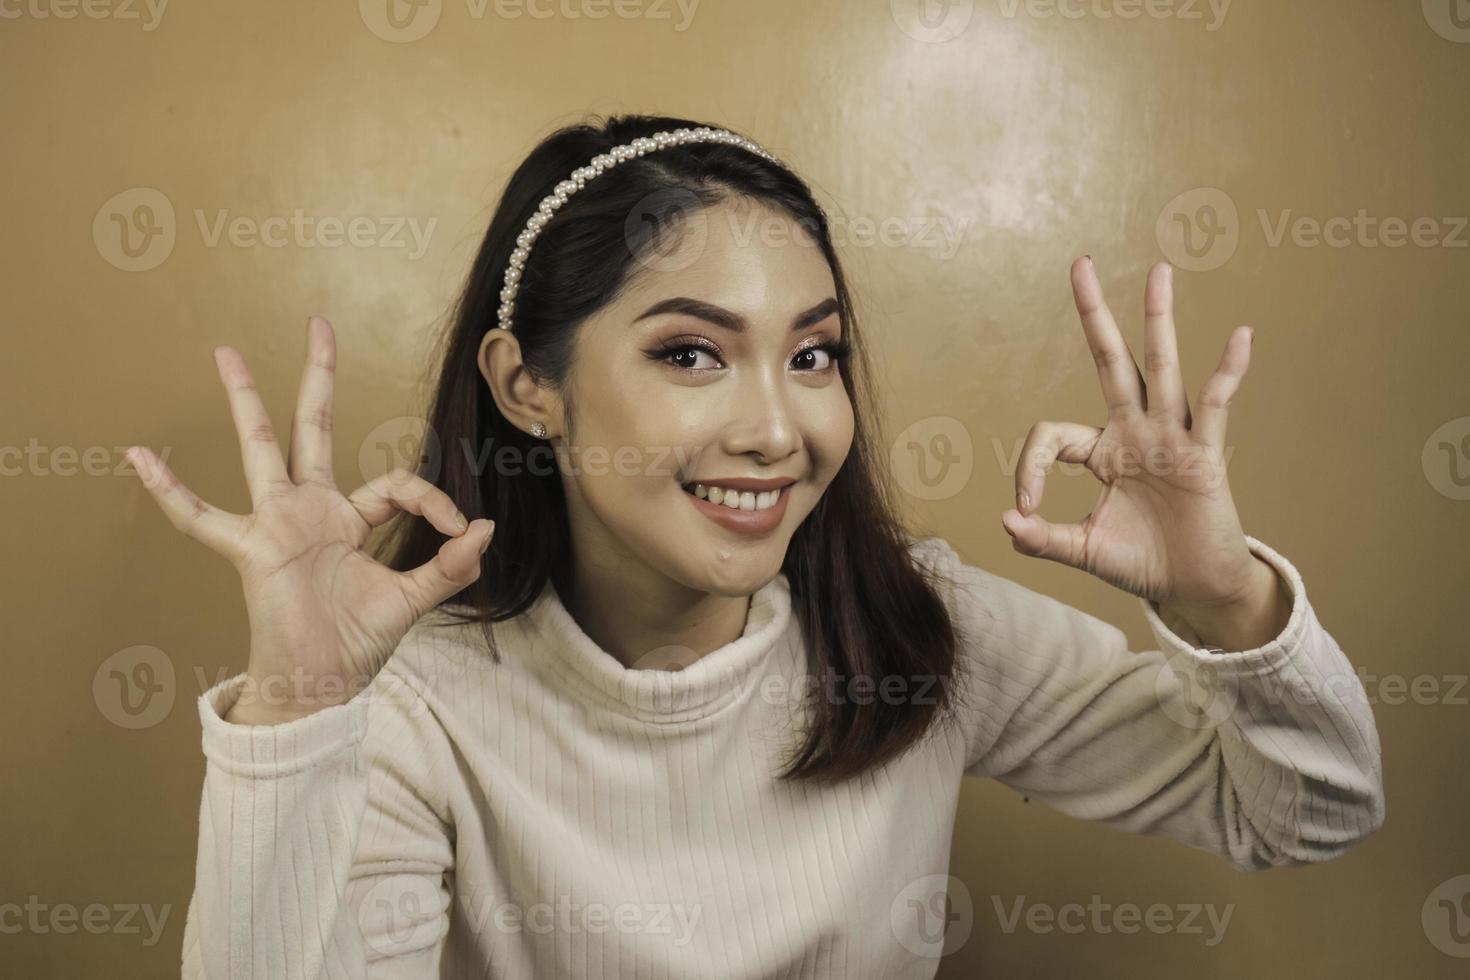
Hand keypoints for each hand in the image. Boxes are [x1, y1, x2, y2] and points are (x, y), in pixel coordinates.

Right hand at [127, 316, 494, 723]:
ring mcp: (277, 524)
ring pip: (261, 449)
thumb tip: (485, 531)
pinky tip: (139, 457)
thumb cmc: (357, 643)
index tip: (459, 531)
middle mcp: (311, 510)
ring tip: (227, 353)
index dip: (433, 500)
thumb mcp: (412, 601)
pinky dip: (170, 491)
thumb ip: (449, 567)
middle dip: (318, 378)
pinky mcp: (252, 549)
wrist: (320, 686)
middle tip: (319, 324)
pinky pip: (202, 519)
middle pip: (315, 428)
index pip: (396, 485)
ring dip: (246, 401)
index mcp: (351, 519)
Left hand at [1001, 258, 1272, 625]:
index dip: (1030, 468)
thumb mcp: (1084, 552)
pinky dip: (1228, 372)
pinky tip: (1241, 336)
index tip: (1026, 510)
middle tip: (1080, 263)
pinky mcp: (1205, 456)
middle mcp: (1135, 432)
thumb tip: (1006, 522)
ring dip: (1158, 320)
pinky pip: (1216, 406)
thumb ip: (1044, 539)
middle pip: (1111, 362)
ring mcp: (1171, 438)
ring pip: (1161, 368)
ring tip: (1159, 271)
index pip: (1054, 437)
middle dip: (1094, 315)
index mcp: (1102, 452)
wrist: (1195, 588)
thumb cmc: (1143, 562)